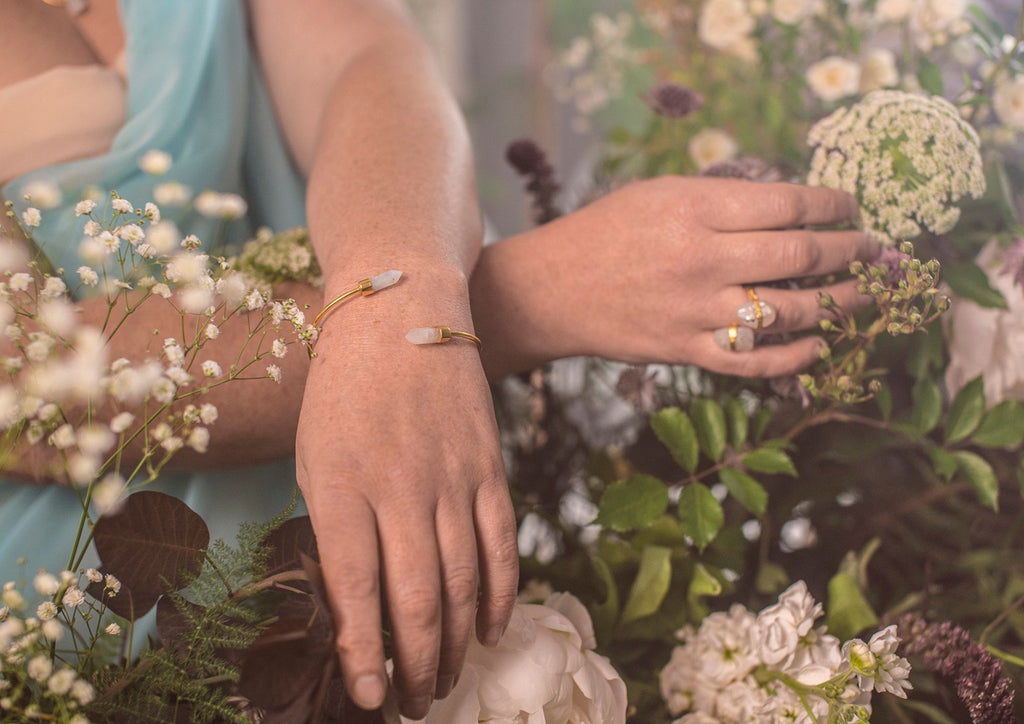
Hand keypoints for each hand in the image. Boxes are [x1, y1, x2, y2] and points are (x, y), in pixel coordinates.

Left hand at [294, 271, 518, 719]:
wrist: (401, 312)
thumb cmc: (342, 390)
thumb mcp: (314, 455)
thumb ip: (334, 527)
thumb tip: (354, 606)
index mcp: (341, 486)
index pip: (356, 592)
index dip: (363, 655)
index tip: (366, 697)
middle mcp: (400, 486)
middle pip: (417, 598)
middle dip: (415, 665)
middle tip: (412, 704)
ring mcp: (452, 475)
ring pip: (463, 580)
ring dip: (454, 642)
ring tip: (445, 682)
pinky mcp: (488, 465)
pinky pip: (501, 542)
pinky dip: (499, 594)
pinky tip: (489, 629)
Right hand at [472, 177, 878, 377]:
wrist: (553, 289)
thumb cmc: (606, 232)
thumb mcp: (659, 192)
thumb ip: (722, 198)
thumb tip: (791, 206)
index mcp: (694, 209)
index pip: (788, 204)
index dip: (833, 205)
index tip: (852, 206)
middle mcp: (701, 260)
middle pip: (800, 257)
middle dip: (850, 252)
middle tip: (874, 250)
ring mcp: (695, 311)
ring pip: (789, 312)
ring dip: (839, 304)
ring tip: (864, 296)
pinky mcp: (685, 351)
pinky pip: (755, 361)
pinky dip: (796, 357)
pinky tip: (819, 346)